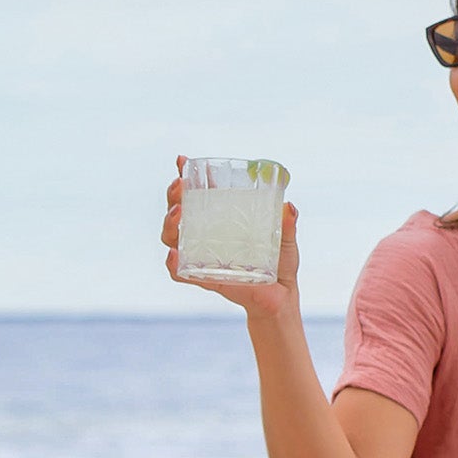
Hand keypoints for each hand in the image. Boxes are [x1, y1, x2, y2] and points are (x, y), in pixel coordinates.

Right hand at [162, 155, 300, 319]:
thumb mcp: (284, 240)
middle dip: (173, 196)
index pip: (197, 194)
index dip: (185, 176)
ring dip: (169, 224)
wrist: (282, 297)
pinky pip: (180, 273)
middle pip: (177, 212)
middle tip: (180, 186)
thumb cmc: (280, 264)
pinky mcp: (205, 280)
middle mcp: (205, 236)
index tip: (181, 160)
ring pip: (171, 238)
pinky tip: (174, 255)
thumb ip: (287, 224)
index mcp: (221, 220)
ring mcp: (202, 258)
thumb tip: (289, 207)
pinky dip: (174, 265)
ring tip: (178, 214)